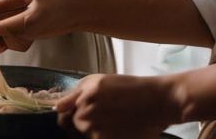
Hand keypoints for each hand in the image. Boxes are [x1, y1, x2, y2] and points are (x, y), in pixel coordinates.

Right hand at [0, 0, 74, 53]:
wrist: (81, 15)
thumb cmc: (58, 12)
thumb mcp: (29, 21)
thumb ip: (6, 26)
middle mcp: (16, 4)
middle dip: (1, 35)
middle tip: (3, 45)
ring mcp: (23, 16)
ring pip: (6, 31)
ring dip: (12, 40)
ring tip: (24, 40)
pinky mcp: (29, 26)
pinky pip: (17, 37)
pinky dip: (20, 42)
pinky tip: (30, 41)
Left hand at [57, 73, 181, 137]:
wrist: (159, 101)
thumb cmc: (132, 90)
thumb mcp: (100, 82)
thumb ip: (76, 95)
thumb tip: (56, 108)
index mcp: (84, 93)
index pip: (63, 112)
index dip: (69, 115)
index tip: (76, 116)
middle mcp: (86, 110)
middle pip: (76, 124)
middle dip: (86, 122)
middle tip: (109, 114)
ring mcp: (96, 127)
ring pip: (88, 133)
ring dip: (98, 130)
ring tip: (118, 120)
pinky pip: (98, 138)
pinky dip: (109, 135)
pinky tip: (122, 128)